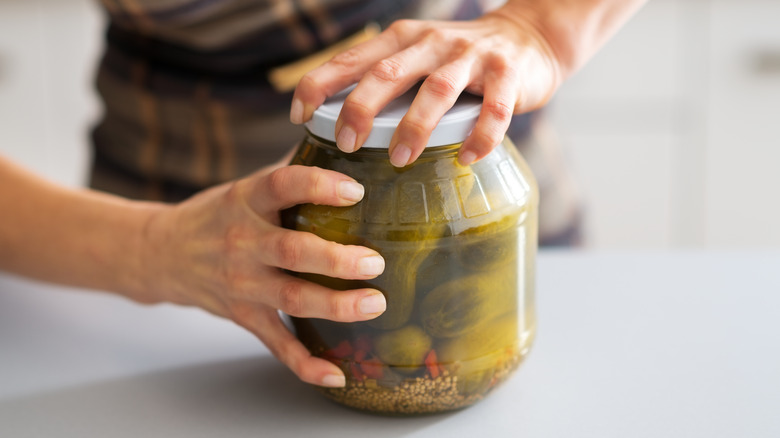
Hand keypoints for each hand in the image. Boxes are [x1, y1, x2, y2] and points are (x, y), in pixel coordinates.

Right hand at [140, 163, 385, 387]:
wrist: (161, 253)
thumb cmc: (215, 215)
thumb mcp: (244, 186)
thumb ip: (289, 173)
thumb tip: (343, 148)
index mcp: (246, 200)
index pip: (281, 186)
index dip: (318, 185)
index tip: (355, 190)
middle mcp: (242, 241)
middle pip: (292, 250)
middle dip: (336, 258)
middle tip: (375, 262)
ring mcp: (242, 283)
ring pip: (291, 297)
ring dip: (335, 305)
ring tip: (375, 304)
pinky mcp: (243, 315)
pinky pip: (276, 343)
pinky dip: (304, 363)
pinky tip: (336, 372)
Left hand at [290, 7, 562, 166]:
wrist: (528, 37)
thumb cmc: (458, 59)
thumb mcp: (417, 56)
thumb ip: (386, 79)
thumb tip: (340, 122)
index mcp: (402, 40)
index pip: (352, 58)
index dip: (320, 84)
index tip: (300, 115)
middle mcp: (432, 43)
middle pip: (388, 73)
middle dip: (361, 108)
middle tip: (345, 143)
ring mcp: (470, 57)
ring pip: (436, 91)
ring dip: (415, 126)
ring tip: (399, 159)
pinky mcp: (507, 75)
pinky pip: (493, 109)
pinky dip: (480, 136)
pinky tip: (467, 159)